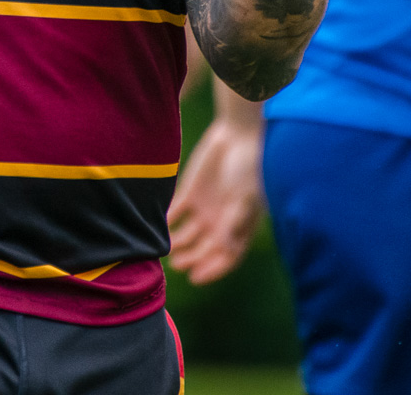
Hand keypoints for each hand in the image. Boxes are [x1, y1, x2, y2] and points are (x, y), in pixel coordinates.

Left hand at [167, 118, 265, 284]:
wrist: (238, 133)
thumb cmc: (250, 167)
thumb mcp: (245, 196)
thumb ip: (234, 221)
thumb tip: (226, 247)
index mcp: (239, 227)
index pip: (227, 257)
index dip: (213, 269)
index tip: (196, 277)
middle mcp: (221, 222)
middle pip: (204, 249)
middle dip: (192, 259)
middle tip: (178, 264)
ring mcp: (205, 209)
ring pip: (188, 235)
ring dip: (178, 245)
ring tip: (168, 251)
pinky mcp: (190, 193)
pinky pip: (176, 213)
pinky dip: (168, 222)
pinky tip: (160, 227)